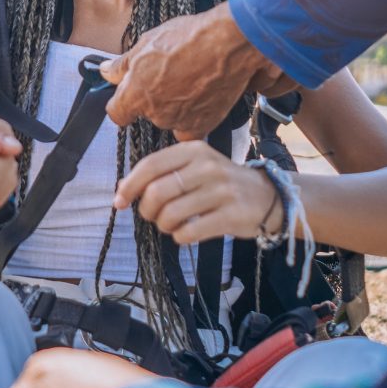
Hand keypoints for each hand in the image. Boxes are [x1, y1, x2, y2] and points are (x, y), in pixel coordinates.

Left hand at [100, 2, 291, 136]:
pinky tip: (200, 98)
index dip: (122, 104)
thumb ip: (122, 65)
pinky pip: (192, 129)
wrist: (228, 44)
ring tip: (188, 83)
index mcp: (137, 94)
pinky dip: (194, 118)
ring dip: (175, 108)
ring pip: (170, 121)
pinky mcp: (204, 125)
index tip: (128, 96)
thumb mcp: (147, 43)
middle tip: (169, 76)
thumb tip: (106, 71)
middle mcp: (156, 113)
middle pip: (147, 114)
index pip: (117, 113)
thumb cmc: (189, 39)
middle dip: (154, 99)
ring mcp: (180, 122)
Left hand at [114, 140, 279, 243]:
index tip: (119, 202)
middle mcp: (207, 166)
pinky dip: (180, 237)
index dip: (129, 185)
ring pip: (171, 214)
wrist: (267, 196)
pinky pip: (190, 232)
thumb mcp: (196, 166)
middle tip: (152, 216)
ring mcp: (221, 191)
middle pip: (157, 192)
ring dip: (163, 226)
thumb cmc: (221, 182)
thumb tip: (124, 189)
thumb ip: (164, 172)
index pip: (150, 165)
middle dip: (146, 210)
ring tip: (170, 225)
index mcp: (193, 150)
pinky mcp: (231, 216)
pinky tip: (185, 233)